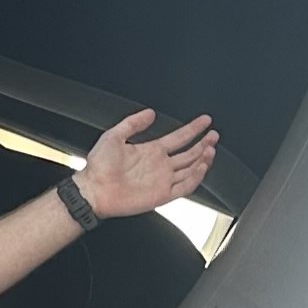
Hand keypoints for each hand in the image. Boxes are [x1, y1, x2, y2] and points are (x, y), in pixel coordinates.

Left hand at [78, 108, 216, 217]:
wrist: (93, 190)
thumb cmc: (98, 167)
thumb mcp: (114, 136)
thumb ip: (133, 123)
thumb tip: (150, 112)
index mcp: (150, 151)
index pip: (179, 138)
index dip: (193, 129)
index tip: (205, 121)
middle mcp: (159, 165)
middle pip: (189, 153)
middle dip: (203, 143)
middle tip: (214, 135)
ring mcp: (162, 180)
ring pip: (190, 169)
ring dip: (202, 159)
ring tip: (211, 148)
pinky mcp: (162, 195)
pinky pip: (184, 187)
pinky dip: (195, 177)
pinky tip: (202, 166)